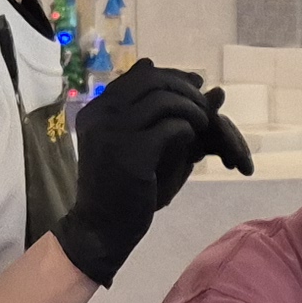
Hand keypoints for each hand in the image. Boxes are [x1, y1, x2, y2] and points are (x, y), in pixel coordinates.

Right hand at [51, 60, 253, 285]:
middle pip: (153, 81)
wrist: (102, 227)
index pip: (139, 75)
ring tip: (204, 122)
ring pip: (164, 100)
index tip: (195, 84)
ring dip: (191, 108)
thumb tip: (195, 75)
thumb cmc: (121, 186)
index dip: (172, 76)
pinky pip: (171, 127)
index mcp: (97, 109)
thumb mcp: (135, 142)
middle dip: (185, 88)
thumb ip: (157, 111)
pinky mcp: (133, 152)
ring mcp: (114, 131)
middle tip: (204, 104)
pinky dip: (188, 130)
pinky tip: (193, 140)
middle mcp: (101, 114)